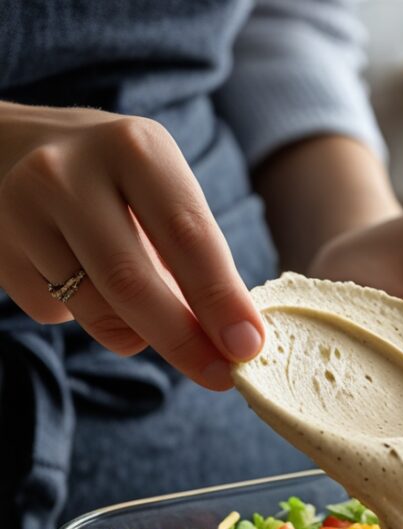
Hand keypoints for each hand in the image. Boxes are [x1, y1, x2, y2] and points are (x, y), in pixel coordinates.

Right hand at [0, 103, 263, 389]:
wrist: (4, 147)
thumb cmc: (112, 180)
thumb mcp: (161, 190)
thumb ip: (196, 257)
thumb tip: (235, 339)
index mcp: (136, 148)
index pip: (188, 237)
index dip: (221, 300)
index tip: (248, 347)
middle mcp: (70, 171)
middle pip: (133, 282)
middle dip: (184, 340)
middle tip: (222, 376)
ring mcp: (22, 208)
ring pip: (95, 308)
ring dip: (139, 331)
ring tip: (153, 314)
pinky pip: (57, 314)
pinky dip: (92, 319)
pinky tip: (86, 281)